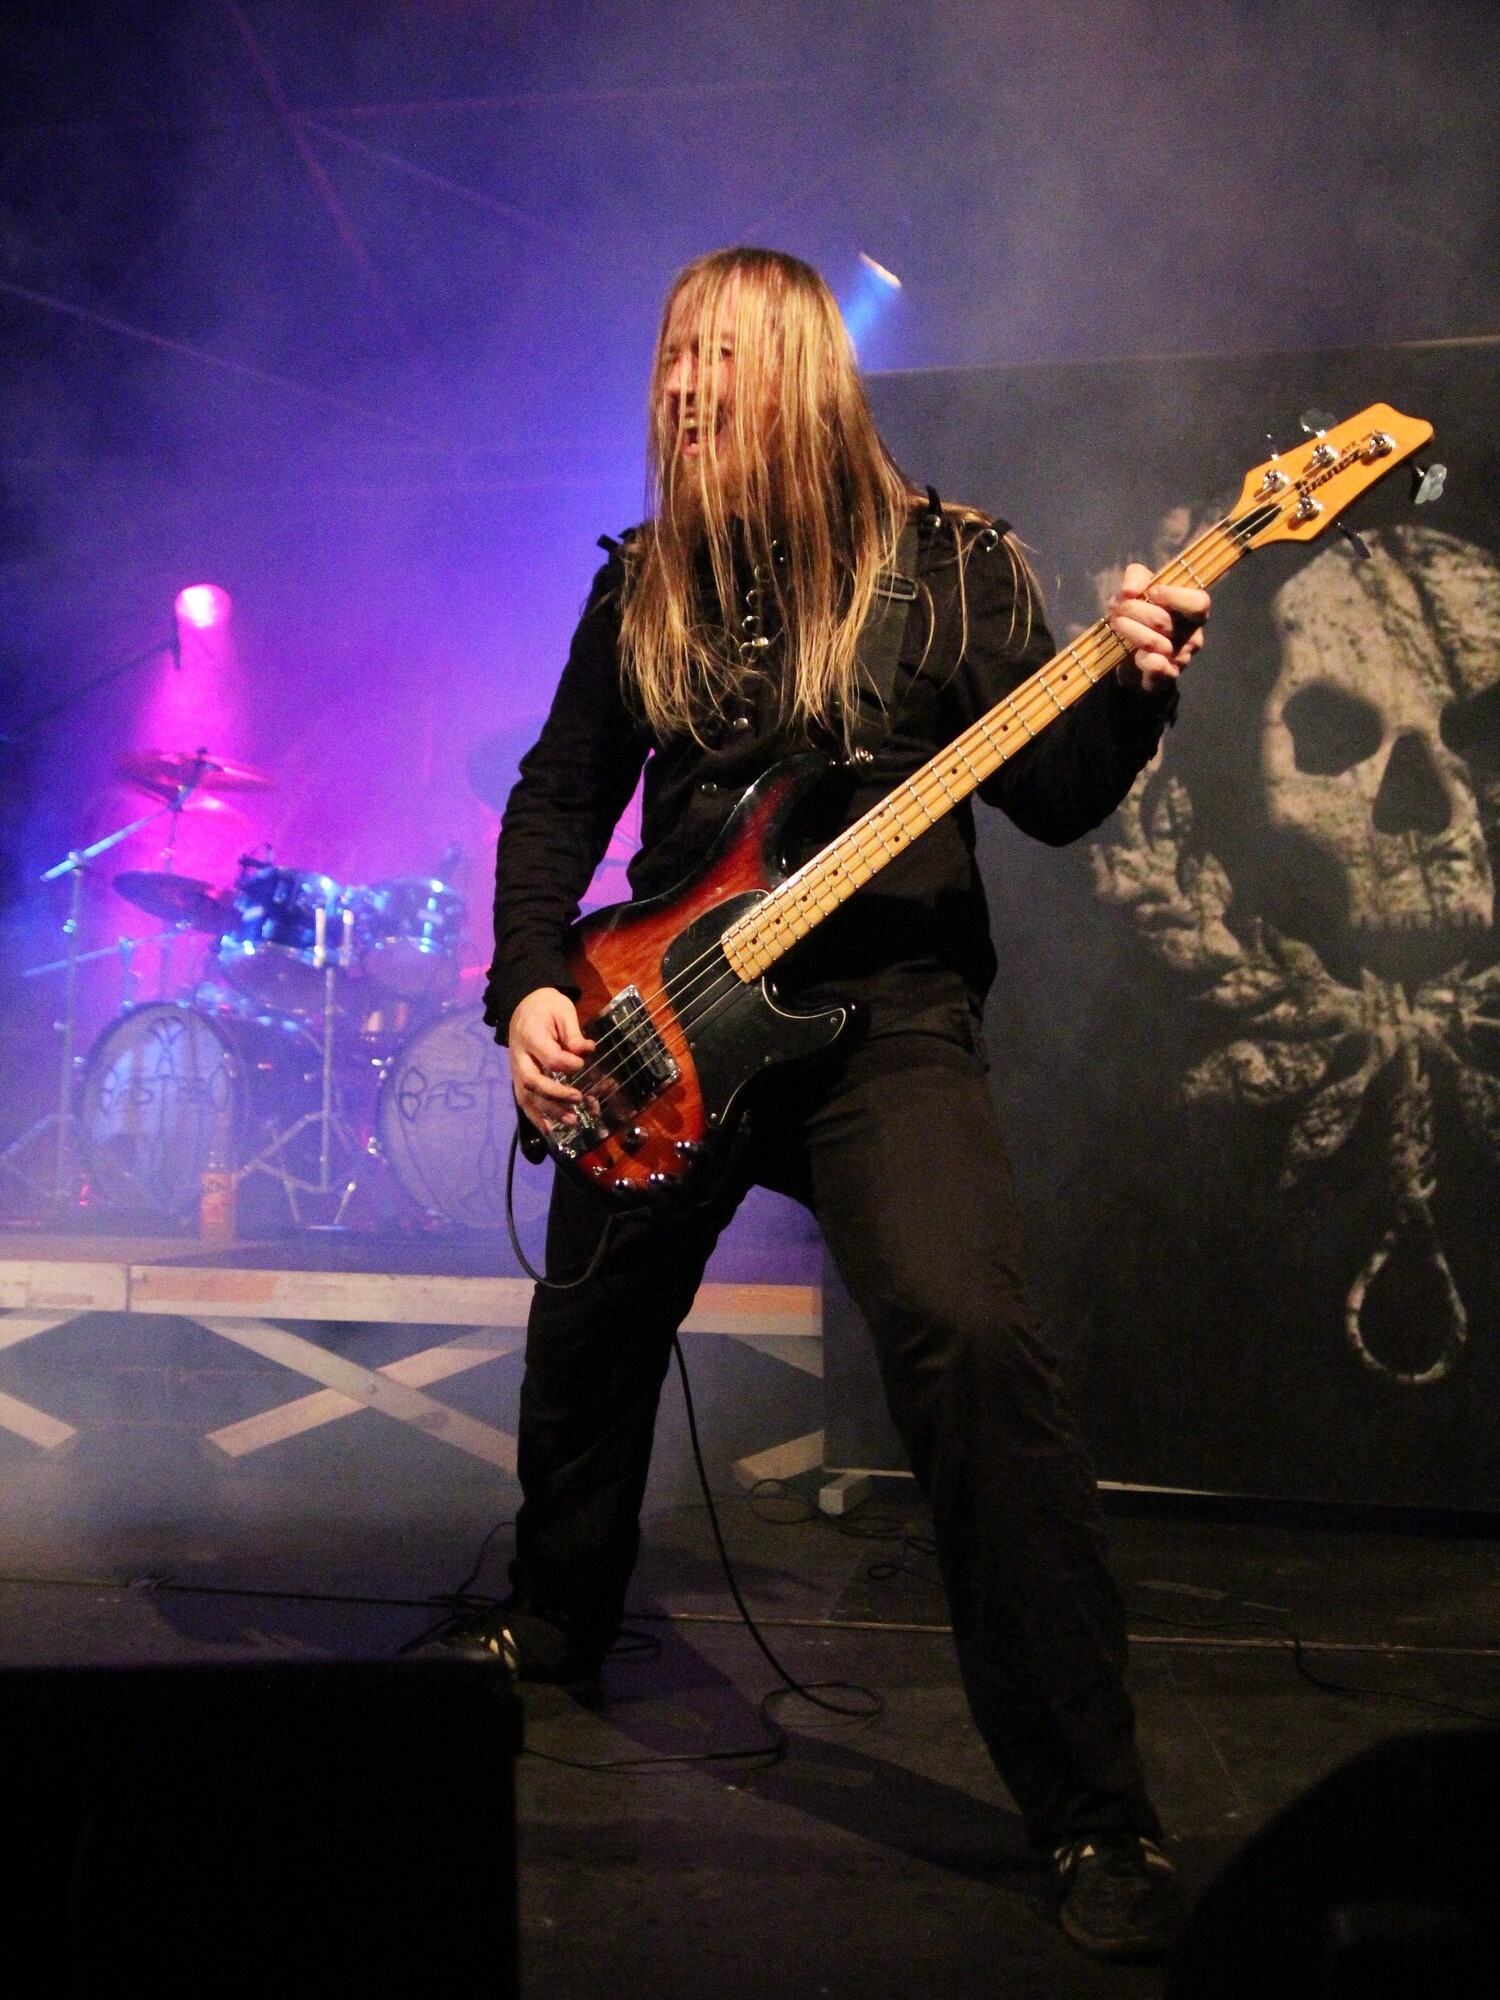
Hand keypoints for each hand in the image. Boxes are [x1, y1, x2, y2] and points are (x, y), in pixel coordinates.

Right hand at [507, 987, 595, 1130]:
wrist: (524, 1003)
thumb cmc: (547, 1007)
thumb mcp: (563, 1011)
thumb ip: (573, 1033)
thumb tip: (587, 1050)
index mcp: (531, 1035)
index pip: (549, 1056)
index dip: (568, 1063)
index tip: (582, 1063)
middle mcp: (519, 1055)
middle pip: (531, 1081)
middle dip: (555, 1094)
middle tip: (578, 1099)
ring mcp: (516, 1068)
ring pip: (525, 1095)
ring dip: (547, 1111)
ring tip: (571, 1121)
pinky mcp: (518, 1076)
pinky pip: (522, 1099)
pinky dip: (535, 1116)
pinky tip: (549, 1129)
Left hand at [1108, 561, 1209, 693]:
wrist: (1131, 662)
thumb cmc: (1139, 619)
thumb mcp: (1137, 590)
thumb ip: (1136, 577)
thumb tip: (1130, 590)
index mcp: (1191, 611)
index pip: (1198, 602)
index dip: (1174, 596)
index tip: (1151, 593)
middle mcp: (1192, 634)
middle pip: (1164, 620)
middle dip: (1133, 610)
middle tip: (1116, 608)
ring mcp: (1181, 657)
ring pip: (1155, 642)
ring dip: (1129, 630)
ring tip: (1116, 624)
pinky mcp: (1167, 676)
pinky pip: (1155, 666)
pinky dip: (1141, 658)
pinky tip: (1134, 654)